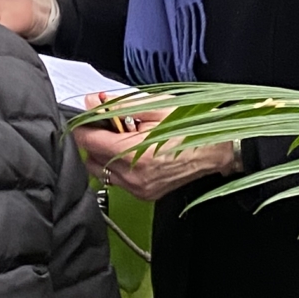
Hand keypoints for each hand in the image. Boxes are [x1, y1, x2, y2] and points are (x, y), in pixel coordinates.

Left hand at [76, 112, 240, 200]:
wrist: (215, 150)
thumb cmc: (190, 127)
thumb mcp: (155, 107)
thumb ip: (119, 105)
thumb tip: (94, 103)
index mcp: (135, 153)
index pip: (89, 140)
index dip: (84, 124)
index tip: (86, 114)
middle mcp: (134, 176)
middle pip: (90, 157)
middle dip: (93, 138)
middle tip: (107, 122)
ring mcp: (138, 188)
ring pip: (101, 171)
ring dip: (103, 153)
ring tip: (121, 137)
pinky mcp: (143, 194)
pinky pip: (117, 180)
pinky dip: (117, 165)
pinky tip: (132, 152)